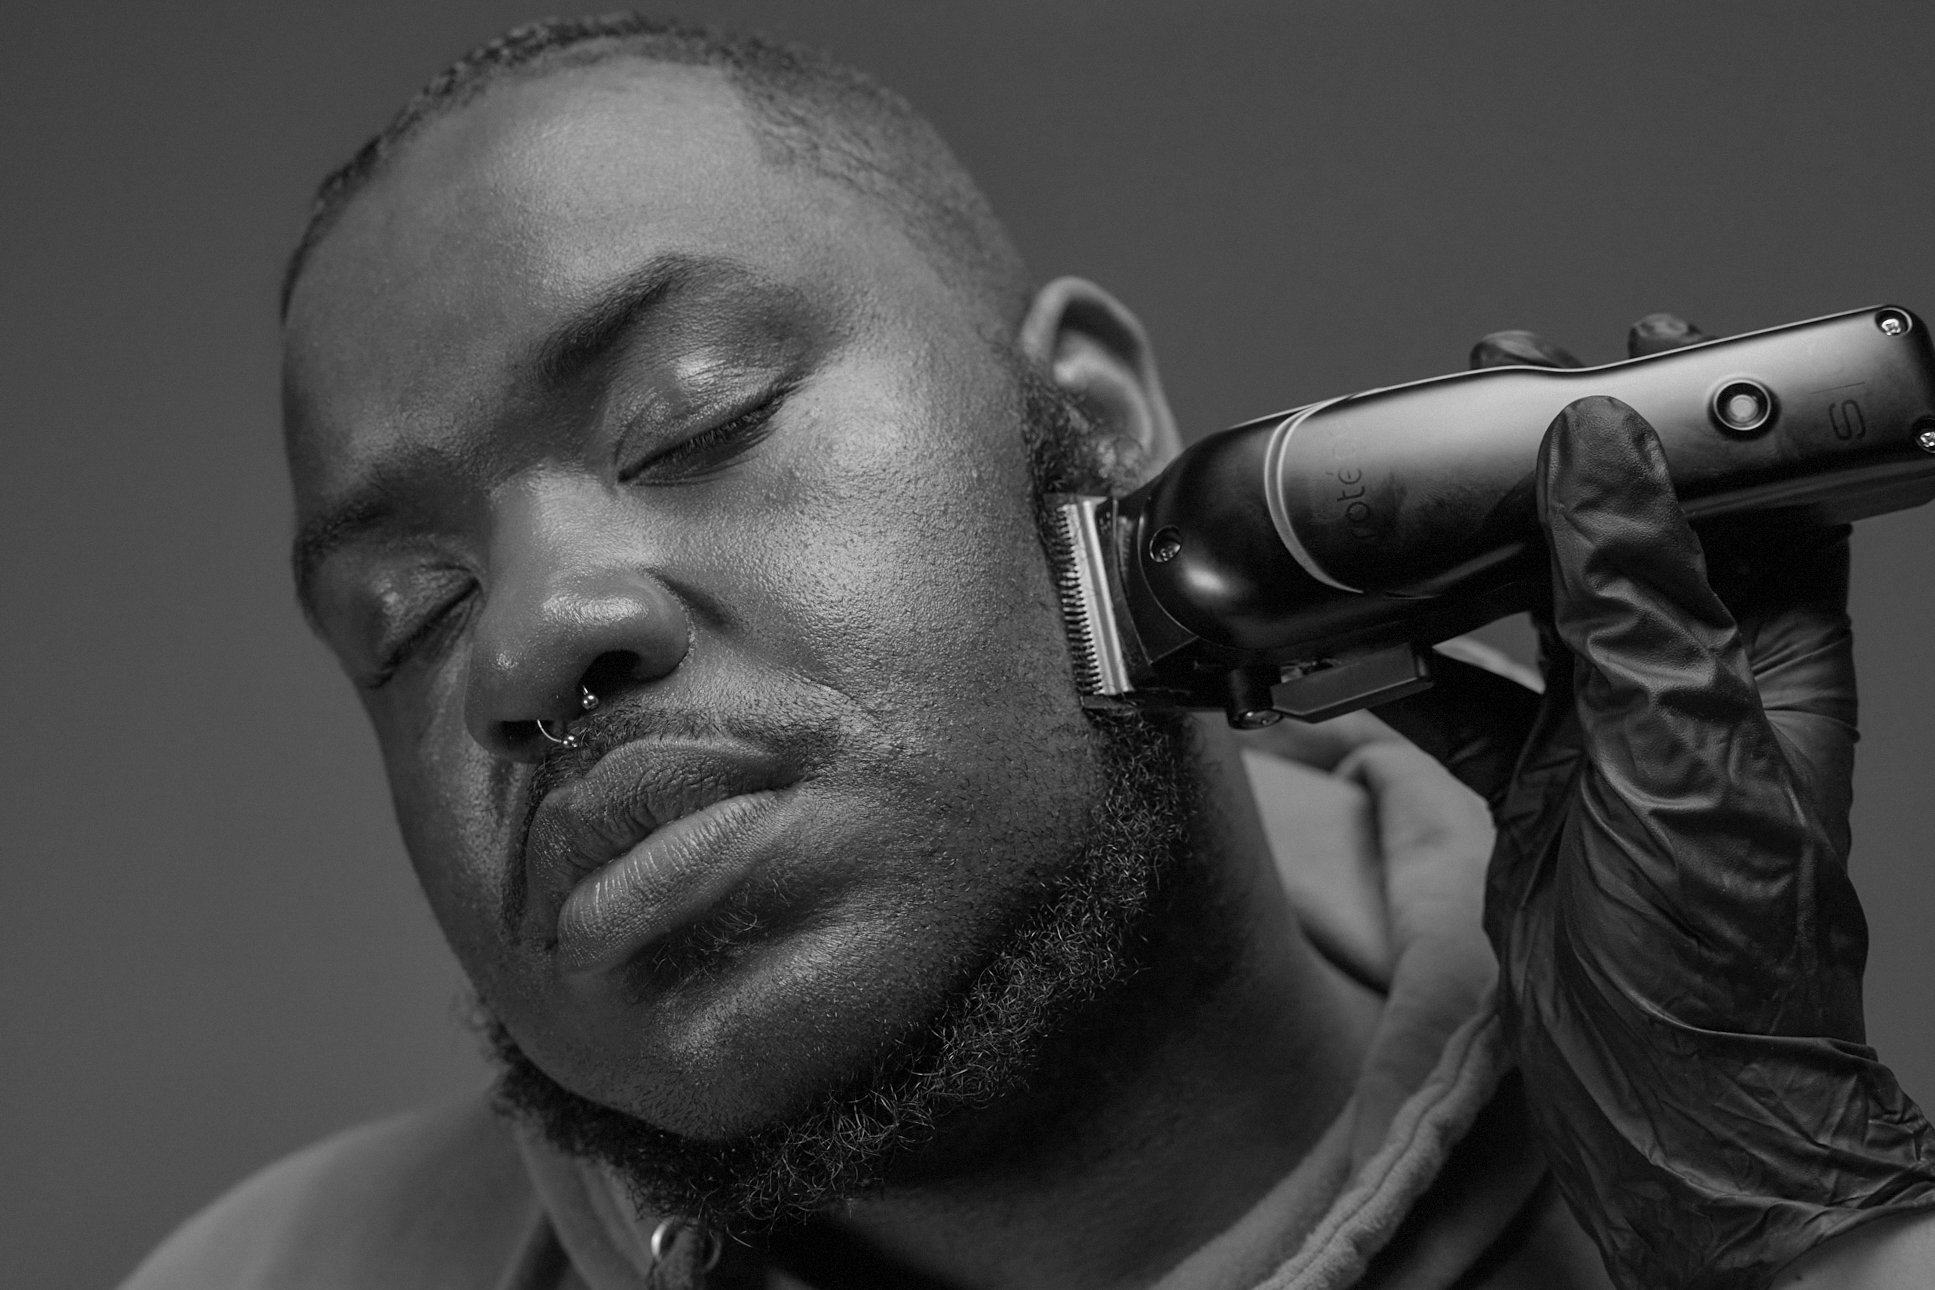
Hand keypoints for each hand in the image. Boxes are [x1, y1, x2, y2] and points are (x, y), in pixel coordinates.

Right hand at [1376, 316, 1934, 1287]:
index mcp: (1771, 670)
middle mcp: (1691, 696)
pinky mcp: (1535, 797)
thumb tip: (1599, 457)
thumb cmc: (1723, 970)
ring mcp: (1608, 746)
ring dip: (1473, 556)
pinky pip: (1462, 703)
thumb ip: (1639, 607)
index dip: (1705, 428)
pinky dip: (1405, 666)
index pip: (1758, 510)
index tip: (1640, 354)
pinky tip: (1355, 637)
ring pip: (1534, 616)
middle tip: (1491, 393)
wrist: (1669, 1123)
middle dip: (1562, 468)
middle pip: (1628, 544)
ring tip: (1415, 490)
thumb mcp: (1687, 762)